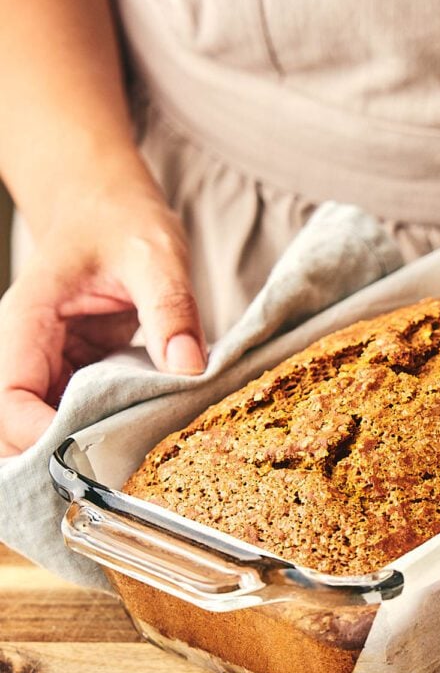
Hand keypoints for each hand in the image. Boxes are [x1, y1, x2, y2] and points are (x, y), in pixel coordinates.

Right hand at [0, 191, 206, 455]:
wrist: (108, 205)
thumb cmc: (120, 219)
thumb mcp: (154, 255)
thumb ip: (169, 307)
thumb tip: (188, 367)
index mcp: (27, 321)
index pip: (9, 399)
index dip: (42, 437)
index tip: (99, 452)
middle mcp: (27, 349)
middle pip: (18, 426)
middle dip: (63, 453)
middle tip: (126, 466)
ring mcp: (49, 363)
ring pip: (47, 427)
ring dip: (86, 446)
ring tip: (139, 454)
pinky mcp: (73, 370)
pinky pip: (77, 413)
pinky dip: (105, 428)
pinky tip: (142, 429)